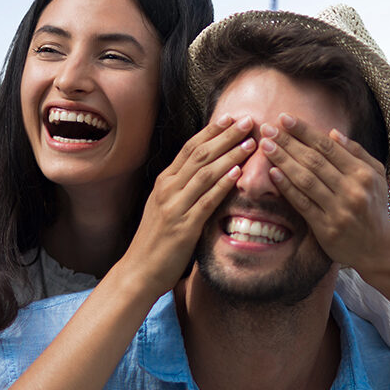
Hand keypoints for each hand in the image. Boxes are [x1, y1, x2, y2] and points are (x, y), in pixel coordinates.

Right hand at [121, 114, 254, 290]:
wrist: (139, 271)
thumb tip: (207, 171)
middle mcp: (167, 189)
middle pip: (200, 154)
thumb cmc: (156, 240)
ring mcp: (174, 207)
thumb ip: (183, 188)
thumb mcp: (166, 206)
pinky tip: (237, 173)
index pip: (190, 148)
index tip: (231, 118)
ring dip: (229, 155)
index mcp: (164, 182)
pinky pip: (206, 201)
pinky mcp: (184, 227)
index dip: (212, 131)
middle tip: (247, 120)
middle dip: (225, 135)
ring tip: (250, 142)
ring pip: (205, 173)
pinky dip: (222, 185)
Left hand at [258, 113, 389, 270]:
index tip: (285, 118)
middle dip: (288, 142)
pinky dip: (287, 187)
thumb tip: (333, 133)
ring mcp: (339, 210)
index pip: (328, 146)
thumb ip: (357, 153)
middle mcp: (352, 190)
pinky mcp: (326, 228)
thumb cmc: (374, 206)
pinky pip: (302, 203)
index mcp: (363, 174)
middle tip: (267, 128)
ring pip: (306, 180)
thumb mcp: (376, 176)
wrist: (378, 247)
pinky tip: (273, 173)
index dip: (304, 131)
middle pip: (314, 160)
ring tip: (266, 146)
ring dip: (283, 160)